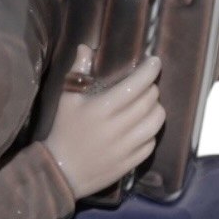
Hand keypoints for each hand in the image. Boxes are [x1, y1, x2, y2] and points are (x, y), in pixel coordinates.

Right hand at [43, 46, 165, 198]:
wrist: (62, 170)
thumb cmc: (65, 130)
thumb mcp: (67, 99)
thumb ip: (78, 71)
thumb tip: (86, 47)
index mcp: (101, 108)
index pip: (135, 85)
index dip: (149, 70)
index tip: (155, 62)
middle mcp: (117, 127)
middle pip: (149, 101)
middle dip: (151, 88)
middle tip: (145, 86)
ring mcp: (126, 147)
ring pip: (156, 121)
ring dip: (156, 109)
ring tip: (148, 106)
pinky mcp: (131, 162)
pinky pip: (152, 142)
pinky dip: (151, 132)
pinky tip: (142, 127)